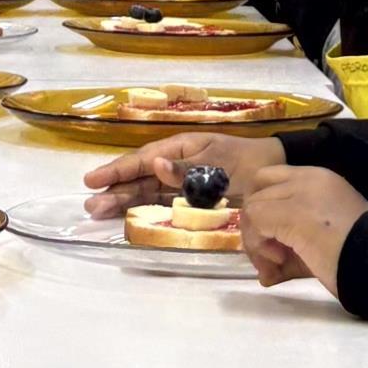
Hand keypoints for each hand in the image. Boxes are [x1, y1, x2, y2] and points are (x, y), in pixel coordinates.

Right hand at [81, 133, 285, 217]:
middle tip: (90, 205)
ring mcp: (182, 183)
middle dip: (114, 190)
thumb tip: (154, 164)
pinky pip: (163, 205)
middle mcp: (176, 165)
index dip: (116, 170)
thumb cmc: (248, 162)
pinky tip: (128, 218)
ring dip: (123, 201)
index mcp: (180, 148)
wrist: (277, 171)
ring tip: (99, 212)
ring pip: (147, 192)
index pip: (142, 160)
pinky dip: (144, 210)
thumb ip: (186, 168)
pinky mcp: (192, 200)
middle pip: (139, 178)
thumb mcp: (218, 163)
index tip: (92, 179)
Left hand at [239, 165, 367, 293]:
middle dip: (256, 225)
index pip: (271, 180)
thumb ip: (292, 248)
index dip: (264, 208)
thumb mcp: (322, 241)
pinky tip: (279, 262)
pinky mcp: (290, 211)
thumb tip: (266, 273)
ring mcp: (298, 192)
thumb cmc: (358, 254)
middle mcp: (307, 178)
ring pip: (253, 207)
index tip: (273, 238)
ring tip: (276, 264)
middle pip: (258, 190)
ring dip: (257, 240)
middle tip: (270, 255)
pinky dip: (259, 245)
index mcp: (320, 179)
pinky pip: (256, 220)